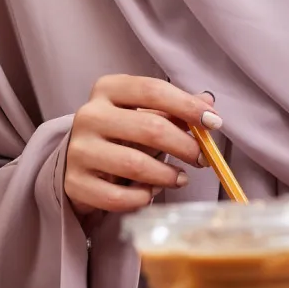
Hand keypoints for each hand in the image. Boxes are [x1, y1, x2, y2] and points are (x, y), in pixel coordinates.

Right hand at [64, 76, 213, 214]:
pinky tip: (150, 193)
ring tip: (180, 178)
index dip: (187, 106)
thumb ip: (175, 108)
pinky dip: (142, 198)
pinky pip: (118, 197)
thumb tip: (208, 102)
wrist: (79, 162)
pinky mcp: (74, 183)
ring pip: (135, 165)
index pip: (153, 90)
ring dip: (166, 175)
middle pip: (150, 128)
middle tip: (202, 159)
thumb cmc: (121, 133)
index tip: (213, 122)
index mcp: (108, 89)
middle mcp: (89, 115)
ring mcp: (79, 150)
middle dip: (185, 146)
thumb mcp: (145, 114)